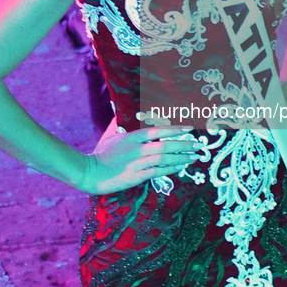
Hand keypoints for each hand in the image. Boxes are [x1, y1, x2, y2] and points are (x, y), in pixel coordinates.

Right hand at [79, 126, 199, 194]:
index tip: (189, 128)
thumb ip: (119, 124)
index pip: (157, 130)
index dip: (174, 129)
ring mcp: (136, 163)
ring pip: (163, 159)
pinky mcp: (135, 177)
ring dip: (181, 158)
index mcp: (131, 137)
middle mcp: (136, 149)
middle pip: (164, 145)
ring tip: (194, 157)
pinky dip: (170, 169)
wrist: (88, 172)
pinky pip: (157, 172)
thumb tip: (119, 109)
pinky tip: (180, 168)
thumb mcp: (110, 136)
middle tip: (198, 145)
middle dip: (184, 145)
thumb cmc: (100, 154)